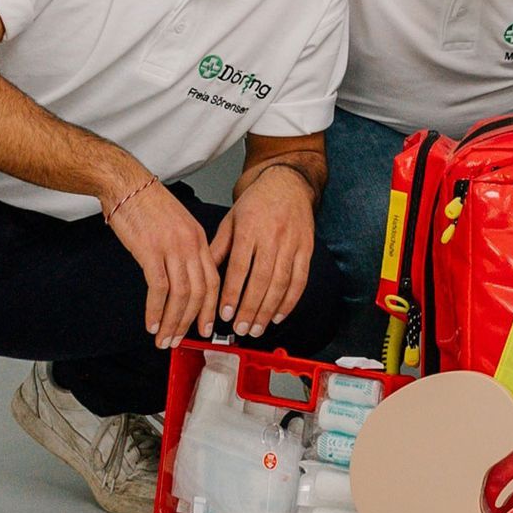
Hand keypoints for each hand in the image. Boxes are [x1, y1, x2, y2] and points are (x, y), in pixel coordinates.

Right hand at [106, 180, 219, 347]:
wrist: (126, 184)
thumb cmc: (146, 204)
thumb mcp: (177, 225)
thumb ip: (184, 250)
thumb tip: (184, 278)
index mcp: (199, 239)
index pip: (213, 280)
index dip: (211, 308)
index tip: (206, 327)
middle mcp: (191, 245)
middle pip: (200, 292)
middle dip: (191, 322)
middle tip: (181, 340)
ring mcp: (172, 248)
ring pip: (181, 295)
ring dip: (172, 322)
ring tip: (164, 338)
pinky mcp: (150, 251)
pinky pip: (158, 289)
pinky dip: (155, 310)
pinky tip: (151, 323)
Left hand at [210, 163, 314, 336]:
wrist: (287, 182)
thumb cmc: (256, 202)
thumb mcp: (231, 220)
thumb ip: (219, 248)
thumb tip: (205, 275)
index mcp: (249, 229)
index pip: (240, 268)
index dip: (233, 294)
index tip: (225, 315)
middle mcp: (272, 237)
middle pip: (262, 280)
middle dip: (250, 309)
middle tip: (241, 329)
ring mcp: (292, 243)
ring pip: (281, 283)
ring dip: (269, 310)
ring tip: (257, 328)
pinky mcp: (307, 249)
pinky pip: (300, 280)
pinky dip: (290, 301)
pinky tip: (278, 315)